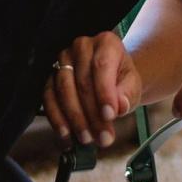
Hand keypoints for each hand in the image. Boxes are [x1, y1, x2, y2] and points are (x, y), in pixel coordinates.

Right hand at [42, 32, 141, 148]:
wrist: (110, 80)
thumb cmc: (121, 81)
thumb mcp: (132, 85)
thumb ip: (128, 94)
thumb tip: (120, 106)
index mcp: (106, 42)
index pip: (102, 65)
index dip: (105, 92)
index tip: (110, 116)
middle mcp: (81, 46)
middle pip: (82, 81)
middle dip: (92, 113)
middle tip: (102, 137)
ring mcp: (63, 60)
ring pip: (63, 88)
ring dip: (75, 117)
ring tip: (87, 138)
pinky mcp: (50, 76)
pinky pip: (48, 97)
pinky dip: (56, 117)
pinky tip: (66, 134)